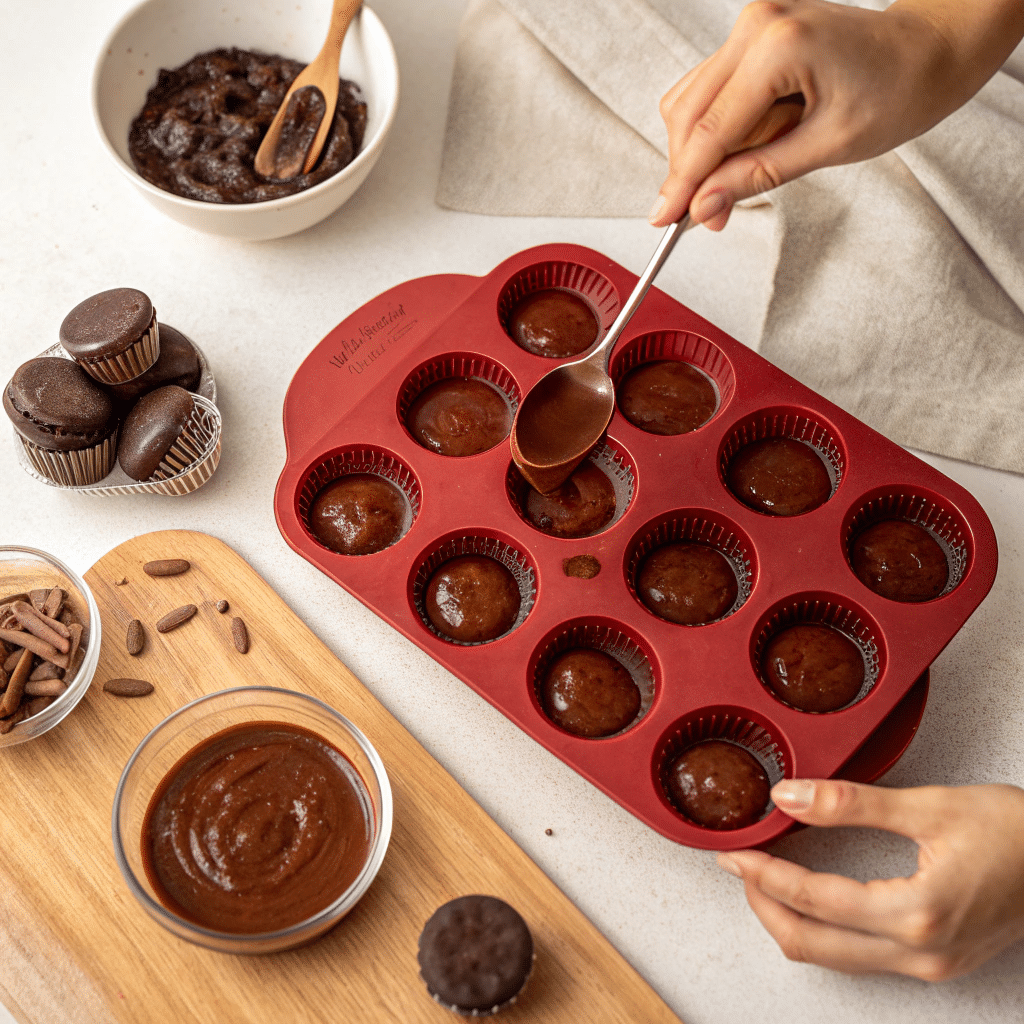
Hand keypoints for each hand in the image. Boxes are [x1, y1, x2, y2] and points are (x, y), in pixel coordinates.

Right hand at [650, 0, 1023, 229]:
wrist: (928, 50)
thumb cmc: (898, 91)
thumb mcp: (829, 146)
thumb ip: (757, 175)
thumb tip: (704, 206)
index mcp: (779, 45)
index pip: (709, 129)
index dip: (683, 182)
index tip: (663, 219)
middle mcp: (756, 23)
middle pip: (687, 112)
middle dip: (691, 170)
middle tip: (708, 216)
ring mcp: (751, 23)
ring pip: (692, 101)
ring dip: (705, 150)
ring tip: (743, 176)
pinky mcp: (752, 32)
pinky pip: (711, 89)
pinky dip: (719, 128)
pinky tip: (749, 146)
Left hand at [718, 779, 1023, 979]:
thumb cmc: (1016, 832)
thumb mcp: (929, 806)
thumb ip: (851, 803)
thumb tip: (789, 795)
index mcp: (916, 915)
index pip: (814, 901)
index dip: (764, 876)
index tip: (734, 853)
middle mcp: (919, 953)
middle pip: (812, 945)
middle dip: (764, 905)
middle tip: (739, 866)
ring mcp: (929, 965)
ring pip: (833, 957)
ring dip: (791, 919)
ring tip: (765, 876)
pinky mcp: (935, 961)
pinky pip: (859, 956)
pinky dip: (824, 928)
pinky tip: (812, 894)